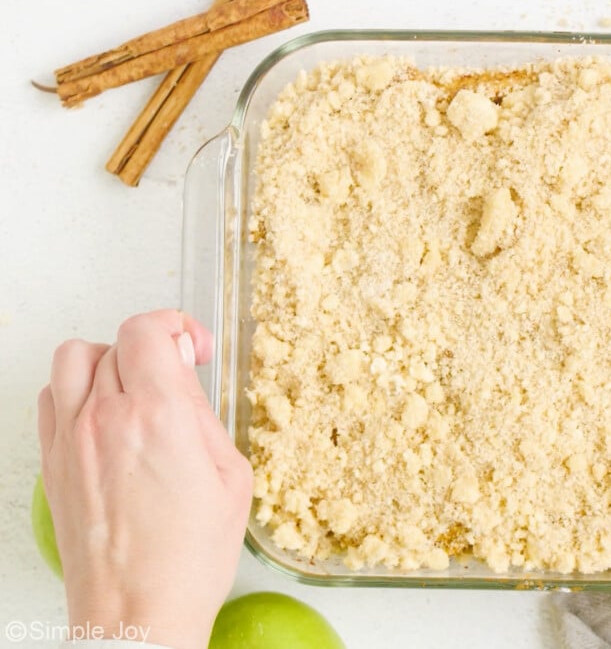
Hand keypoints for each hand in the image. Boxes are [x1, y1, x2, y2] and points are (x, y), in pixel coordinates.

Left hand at [38, 310, 252, 648]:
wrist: (138, 613)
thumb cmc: (187, 558)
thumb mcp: (230, 477)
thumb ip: (204, 417)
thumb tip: (186, 384)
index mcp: (158, 415)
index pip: (147, 330)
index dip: (177, 326)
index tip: (194, 348)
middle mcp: (105, 418)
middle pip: (118, 341)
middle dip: (155, 346)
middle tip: (178, 370)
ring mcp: (71, 439)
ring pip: (74, 359)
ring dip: (109, 360)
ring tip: (134, 385)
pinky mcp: (52, 464)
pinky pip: (51, 398)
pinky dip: (76, 390)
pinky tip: (103, 414)